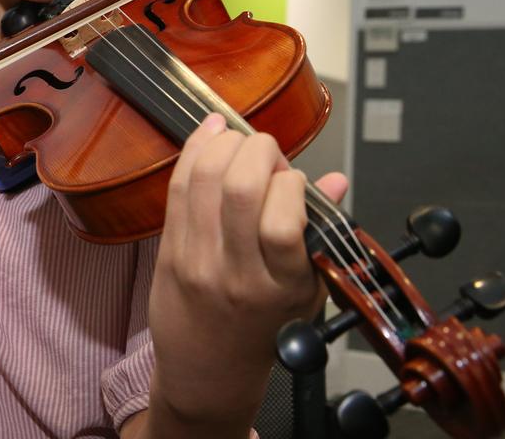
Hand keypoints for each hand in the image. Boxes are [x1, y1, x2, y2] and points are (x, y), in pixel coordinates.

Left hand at [147, 114, 346, 429]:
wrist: (208, 369)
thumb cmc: (262, 328)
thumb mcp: (307, 292)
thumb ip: (320, 233)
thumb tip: (335, 181)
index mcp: (282, 284)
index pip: (284, 219)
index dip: (291, 182)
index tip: (293, 180)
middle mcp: (237, 272)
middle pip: (240, 188)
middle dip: (258, 150)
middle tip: (266, 153)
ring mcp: (197, 260)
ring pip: (203, 180)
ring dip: (224, 144)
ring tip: (239, 142)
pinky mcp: (168, 250)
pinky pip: (177, 187)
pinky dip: (193, 151)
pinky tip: (209, 134)